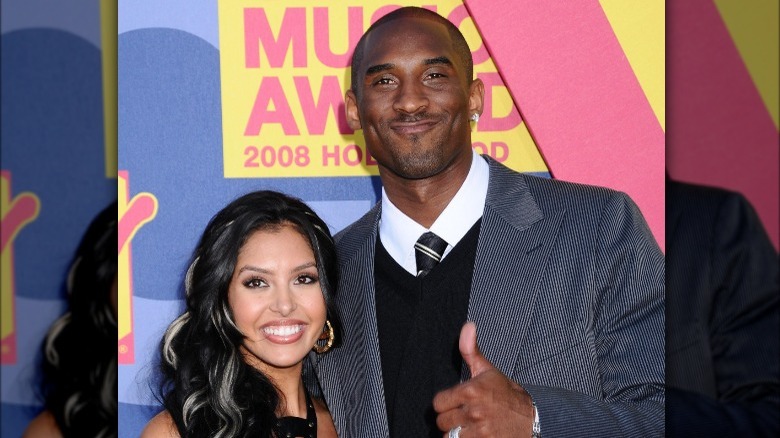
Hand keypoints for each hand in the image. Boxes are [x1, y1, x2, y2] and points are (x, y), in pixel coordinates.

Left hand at [433, 322, 534, 436]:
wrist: (532, 418)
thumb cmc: (507, 394)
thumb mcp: (488, 370)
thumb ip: (471, 351)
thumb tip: (467, 326)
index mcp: (471, 391)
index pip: (438, 403)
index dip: (445, 403)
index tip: (456, 403)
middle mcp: (474, 412)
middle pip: (442, 421)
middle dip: (451, 419)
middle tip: (464, 415)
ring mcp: (479, 431)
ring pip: (450, 436)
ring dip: (457, 433)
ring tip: (469, 426)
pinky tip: (474, 435)